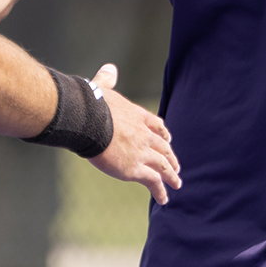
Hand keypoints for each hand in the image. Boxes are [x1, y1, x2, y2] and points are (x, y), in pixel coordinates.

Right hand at [86, 64, 180, 204]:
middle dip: (170, 157)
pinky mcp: (135, 169)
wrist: (88, 122)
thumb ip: (107, 80)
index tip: (168, 139)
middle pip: (163, 147)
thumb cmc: (90, 105)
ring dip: (171, 175)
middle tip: (176, 165)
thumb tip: (109, 68)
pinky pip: (153, 182)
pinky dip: (160, 191)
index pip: (156, 125)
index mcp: (136, 116)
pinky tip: (164, 199)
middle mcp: (143, 135)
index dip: (163, 134)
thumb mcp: (101, 89)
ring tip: (177, 183)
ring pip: (163, 165)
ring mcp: (142, 152)